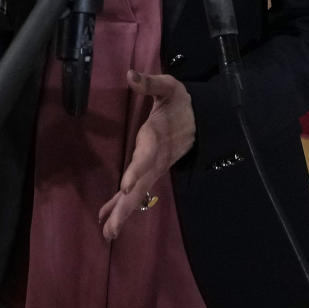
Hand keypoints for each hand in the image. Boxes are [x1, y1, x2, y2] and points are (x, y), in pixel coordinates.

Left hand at [98, 70, 195, 240]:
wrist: (200, 119)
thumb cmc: (180, 101)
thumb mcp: (168, 86)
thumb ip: (150, 82)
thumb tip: (130, 73)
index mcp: (156, 137)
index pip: (147, 156)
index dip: (137, 170)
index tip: (126, 186)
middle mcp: (155, 158)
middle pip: (141, 186)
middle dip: (126, 207)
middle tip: (111, 230)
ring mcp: (154, 168)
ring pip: (139, 194)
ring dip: (123, 213)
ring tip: (108, 233)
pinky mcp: (151, 171)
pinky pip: (137, 191)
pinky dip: (122, 205)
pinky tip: (108, 219)